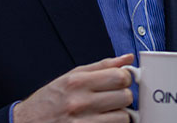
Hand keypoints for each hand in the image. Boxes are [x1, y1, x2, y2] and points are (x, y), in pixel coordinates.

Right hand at [13, 53, 135, 122]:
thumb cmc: (48, 101)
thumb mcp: (70, 77)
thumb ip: (101, 67)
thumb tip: (127, 59)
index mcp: (77, 82)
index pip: (120, 76)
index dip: (125, 78)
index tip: (120, 81)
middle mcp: (79, 102)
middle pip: (125, 96)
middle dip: (123, 96)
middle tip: (113, 98)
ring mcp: (82, 122)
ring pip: (123, 117)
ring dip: (119, 114)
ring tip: (106, 112)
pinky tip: (101, 121)